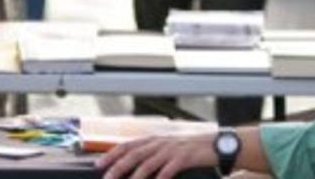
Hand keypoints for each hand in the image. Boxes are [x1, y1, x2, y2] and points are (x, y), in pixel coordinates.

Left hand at [98, 133, 215, 178]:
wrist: (215, 145)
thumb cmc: (190, 150)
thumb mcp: (168, 149)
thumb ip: (151, 155)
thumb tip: (133, 168)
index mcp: (154, 140)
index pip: (127, 146)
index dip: (111, 154)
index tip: (98, 165)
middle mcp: (160, 143)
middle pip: (133, 155)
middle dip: (117, 167)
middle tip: (106, 178)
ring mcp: (172, 150)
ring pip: (148, 163)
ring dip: (135, 176)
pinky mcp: (184, 158)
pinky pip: (168, 169)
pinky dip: (160, 178)